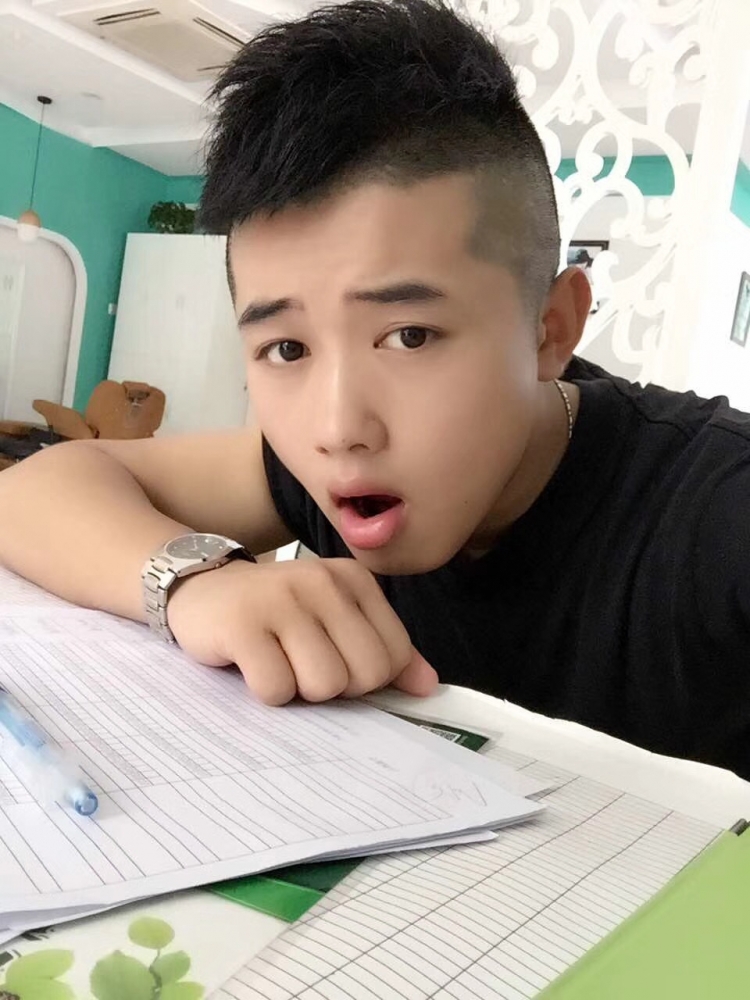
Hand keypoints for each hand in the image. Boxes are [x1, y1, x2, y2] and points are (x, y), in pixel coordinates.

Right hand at [167, 558, 437, 704]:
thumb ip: (384, 649)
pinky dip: (266, 691)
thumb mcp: (334, 618)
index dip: (367, 678)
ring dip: (299, 690)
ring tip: (278, 662)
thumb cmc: (277, 613)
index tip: (336, 661)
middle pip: (364, 674)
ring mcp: (281, 600)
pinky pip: (276, 689)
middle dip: (336, 688)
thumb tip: (428, 687)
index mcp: (354, 580)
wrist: (203, 587)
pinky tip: (252, 664)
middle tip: (304, 666)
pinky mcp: (242, 625)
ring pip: (323, 685)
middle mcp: (322, 583)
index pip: (393, 655)